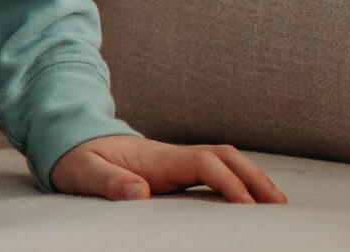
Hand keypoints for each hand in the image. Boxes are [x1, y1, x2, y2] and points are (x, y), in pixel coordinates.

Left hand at [50, 134, 286, 203]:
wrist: (67, 139)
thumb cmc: (75, 159)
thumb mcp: (83, 172)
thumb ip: (108, 182)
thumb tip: (140, 192)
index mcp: (155, 157)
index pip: (203, 163)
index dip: (229, 183)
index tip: (249, 210)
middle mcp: (169, 156)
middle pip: (223, 156)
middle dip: (254, 177)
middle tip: (282, 206)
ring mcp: (172, 161)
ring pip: (221, 161)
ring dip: (250, 177)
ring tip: (277, 205)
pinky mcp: (171, 170)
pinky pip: (211, 172)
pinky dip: (235, 182)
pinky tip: (248, 203)